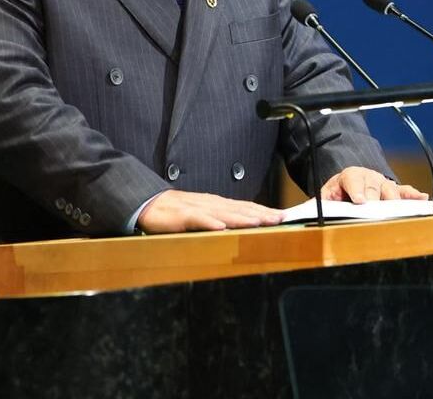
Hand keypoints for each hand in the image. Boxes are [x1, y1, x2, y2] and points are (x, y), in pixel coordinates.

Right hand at [136, 190, 283, 232]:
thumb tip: (244, 226)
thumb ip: (222, 218)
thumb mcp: (204, 215)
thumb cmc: (177, 212)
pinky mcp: (183, 216)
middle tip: (281, 218)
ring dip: (243, 217)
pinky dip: (210, 222)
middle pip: (241, 208)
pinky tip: (221, 227)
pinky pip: (198, 219)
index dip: (265, 211)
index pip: (246, 207)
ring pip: (224, 212)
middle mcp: (212, 204)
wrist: (149, 204)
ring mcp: (198, 208)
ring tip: (260, 221)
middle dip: (262, 213)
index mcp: (218, 204)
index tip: (283, 216)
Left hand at [321, 166, 428, 202]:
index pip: (352, 180)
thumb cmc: (338, 194)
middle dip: (375, 197)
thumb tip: (304, 215)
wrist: (349, 185)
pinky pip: (405, 192)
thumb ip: (320, 204)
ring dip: (393, 199)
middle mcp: (368, 177)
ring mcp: (382, 183)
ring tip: (398, 209)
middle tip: (376, 209)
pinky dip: (413, 195)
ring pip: (390, 189)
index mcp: (349, 176)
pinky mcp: (394, 191)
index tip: (359, 201)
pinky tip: (421, 198)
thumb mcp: (326, 197)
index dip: (356, 190)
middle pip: (373, 185)